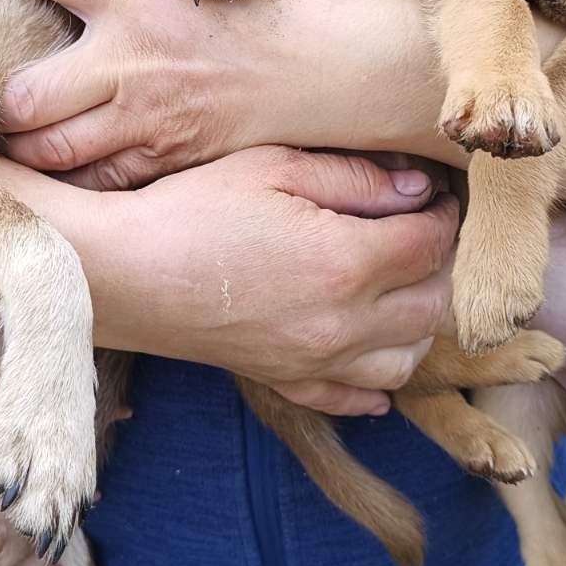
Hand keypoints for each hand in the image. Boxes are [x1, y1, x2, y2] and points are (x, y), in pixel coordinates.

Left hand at [0, 0, 445, 187]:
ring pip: (49, 149)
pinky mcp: (166, 159)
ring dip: (27, 148)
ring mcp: (146, 117)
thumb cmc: (267, 12)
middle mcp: (131, 56)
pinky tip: (69, 175)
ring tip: (10, 144)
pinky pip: (97, 181)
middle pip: (21, 92)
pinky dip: (76, 179)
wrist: (331, 69)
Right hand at [80, 146, 457, 416]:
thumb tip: (420, 189)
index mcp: (345, 262)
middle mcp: (341, 324)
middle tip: (426, 231)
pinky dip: (377, 381)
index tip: (438, 194)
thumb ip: (355, 178)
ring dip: (419, 321)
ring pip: (406, 360)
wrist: (120, 272)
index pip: (432, 244)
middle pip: (433, 305)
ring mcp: (314, 361)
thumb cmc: (190, 208)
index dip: (446, 214)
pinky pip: (354, 398)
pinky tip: (371, 350)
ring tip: (403, 282)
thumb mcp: (274, 167)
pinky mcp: (284, 380)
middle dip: (442, 265)